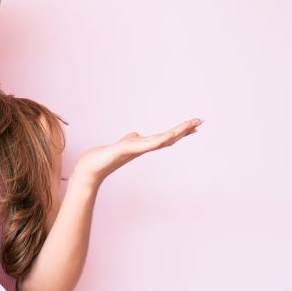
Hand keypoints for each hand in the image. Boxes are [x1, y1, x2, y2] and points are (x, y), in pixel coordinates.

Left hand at [72, 118, 202, 185]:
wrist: (91, 168)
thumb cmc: (105, 158)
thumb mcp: (122, 144)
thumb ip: (131, 139)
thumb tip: (137, 135)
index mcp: (143, 146)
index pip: (166, 137)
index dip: (180, 131)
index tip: (194, 125)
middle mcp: (143, 148)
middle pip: (168, 138)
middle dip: (184, 130)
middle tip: (200, 121)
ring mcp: (136, 149)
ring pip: (161, 140)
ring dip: (176, 133)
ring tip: (190, 125)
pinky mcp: (127, 149)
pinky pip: (146, 144)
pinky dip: (159, 140)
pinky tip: (169, 135)